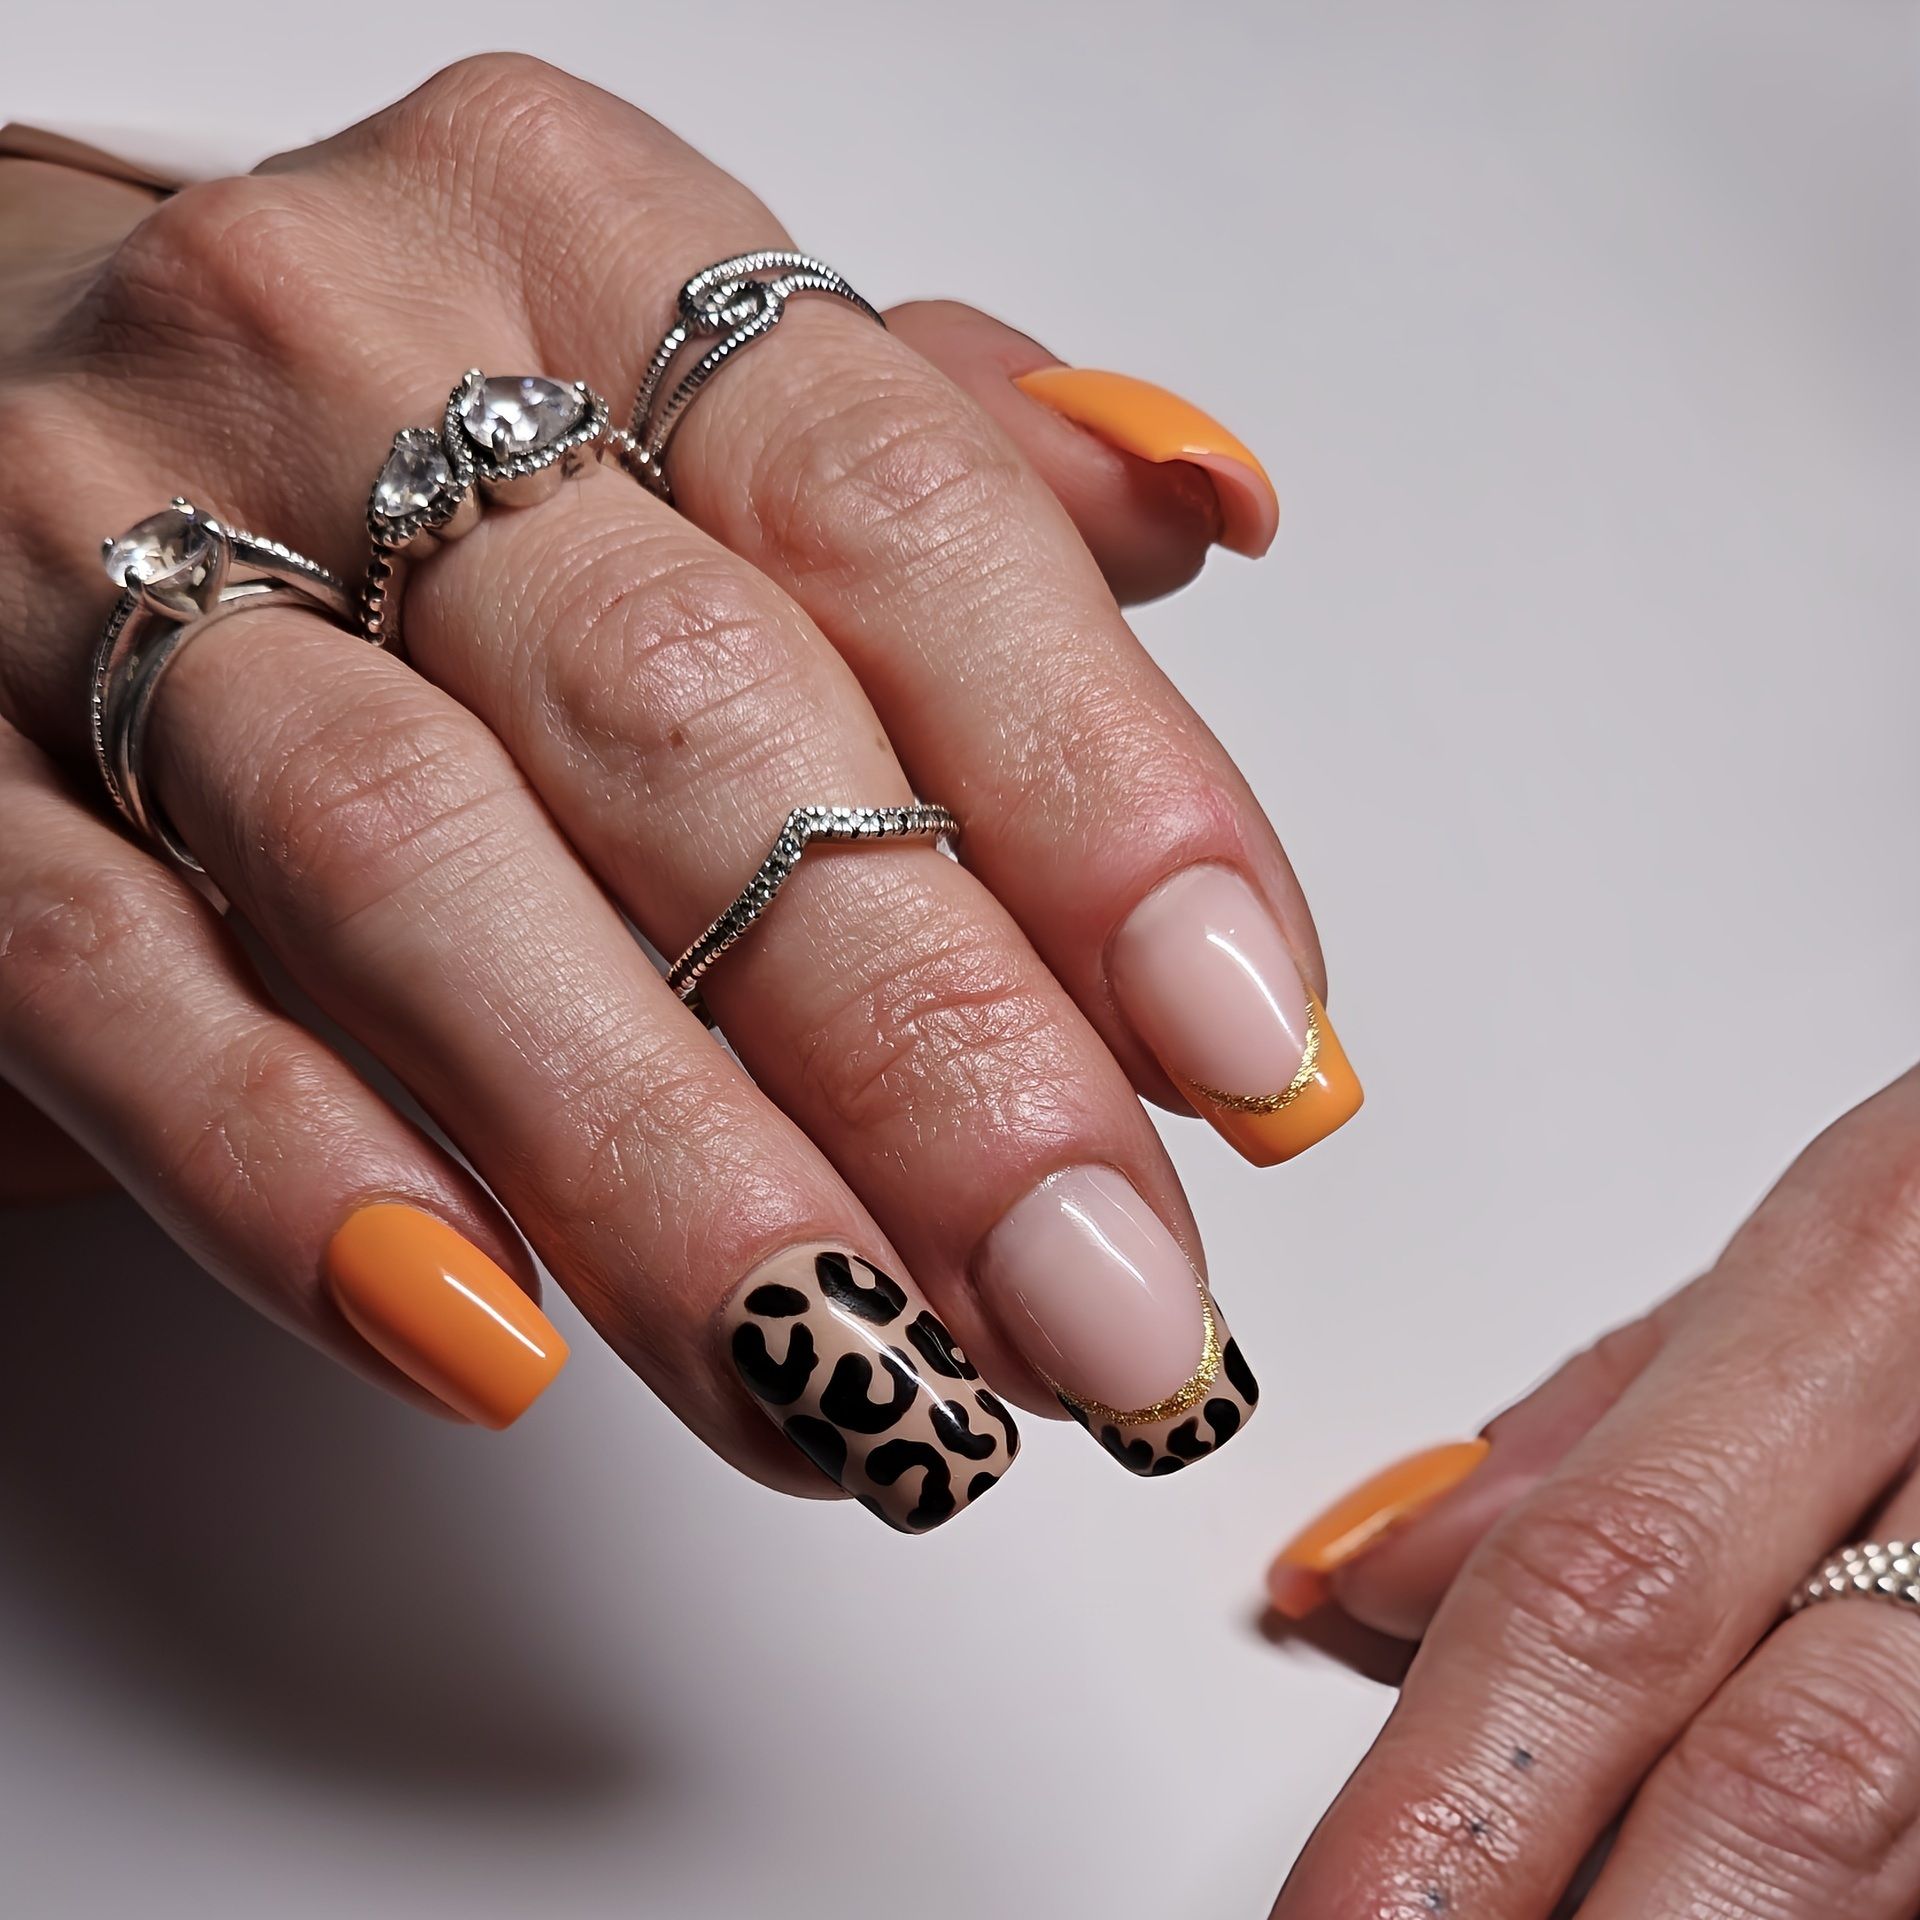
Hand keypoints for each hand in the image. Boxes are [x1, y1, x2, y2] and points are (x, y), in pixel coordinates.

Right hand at [0, 58, 1359, 1526]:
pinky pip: (116, 984)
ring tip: (870, 1392)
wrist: (3, 377)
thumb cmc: (420, 418)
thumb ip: (951, 466)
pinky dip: (300, 1176)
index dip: (1096, 793)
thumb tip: (1206, 503)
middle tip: (1102, 1304)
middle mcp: (343, 359)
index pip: (899, 514)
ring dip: (668, 1171)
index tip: (1248, 1052)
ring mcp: (97, 555)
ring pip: (422, 876)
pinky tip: (497, 1344)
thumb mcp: (693, 384)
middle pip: (691, 723)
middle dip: (927, 1051)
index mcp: (587, 241)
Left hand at [1264, 1067, 1919, 1914]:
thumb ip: (1618, 1420)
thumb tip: (1380, 1575)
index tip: (1336, 1917)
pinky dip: (1854, 1916)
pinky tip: (1727, 1919)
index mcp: (1891, 1282)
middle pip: (1777, 1783)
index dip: (1460, 1784)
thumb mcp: (1851, 1242)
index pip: (1619, 1581)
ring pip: (1894, 1873)